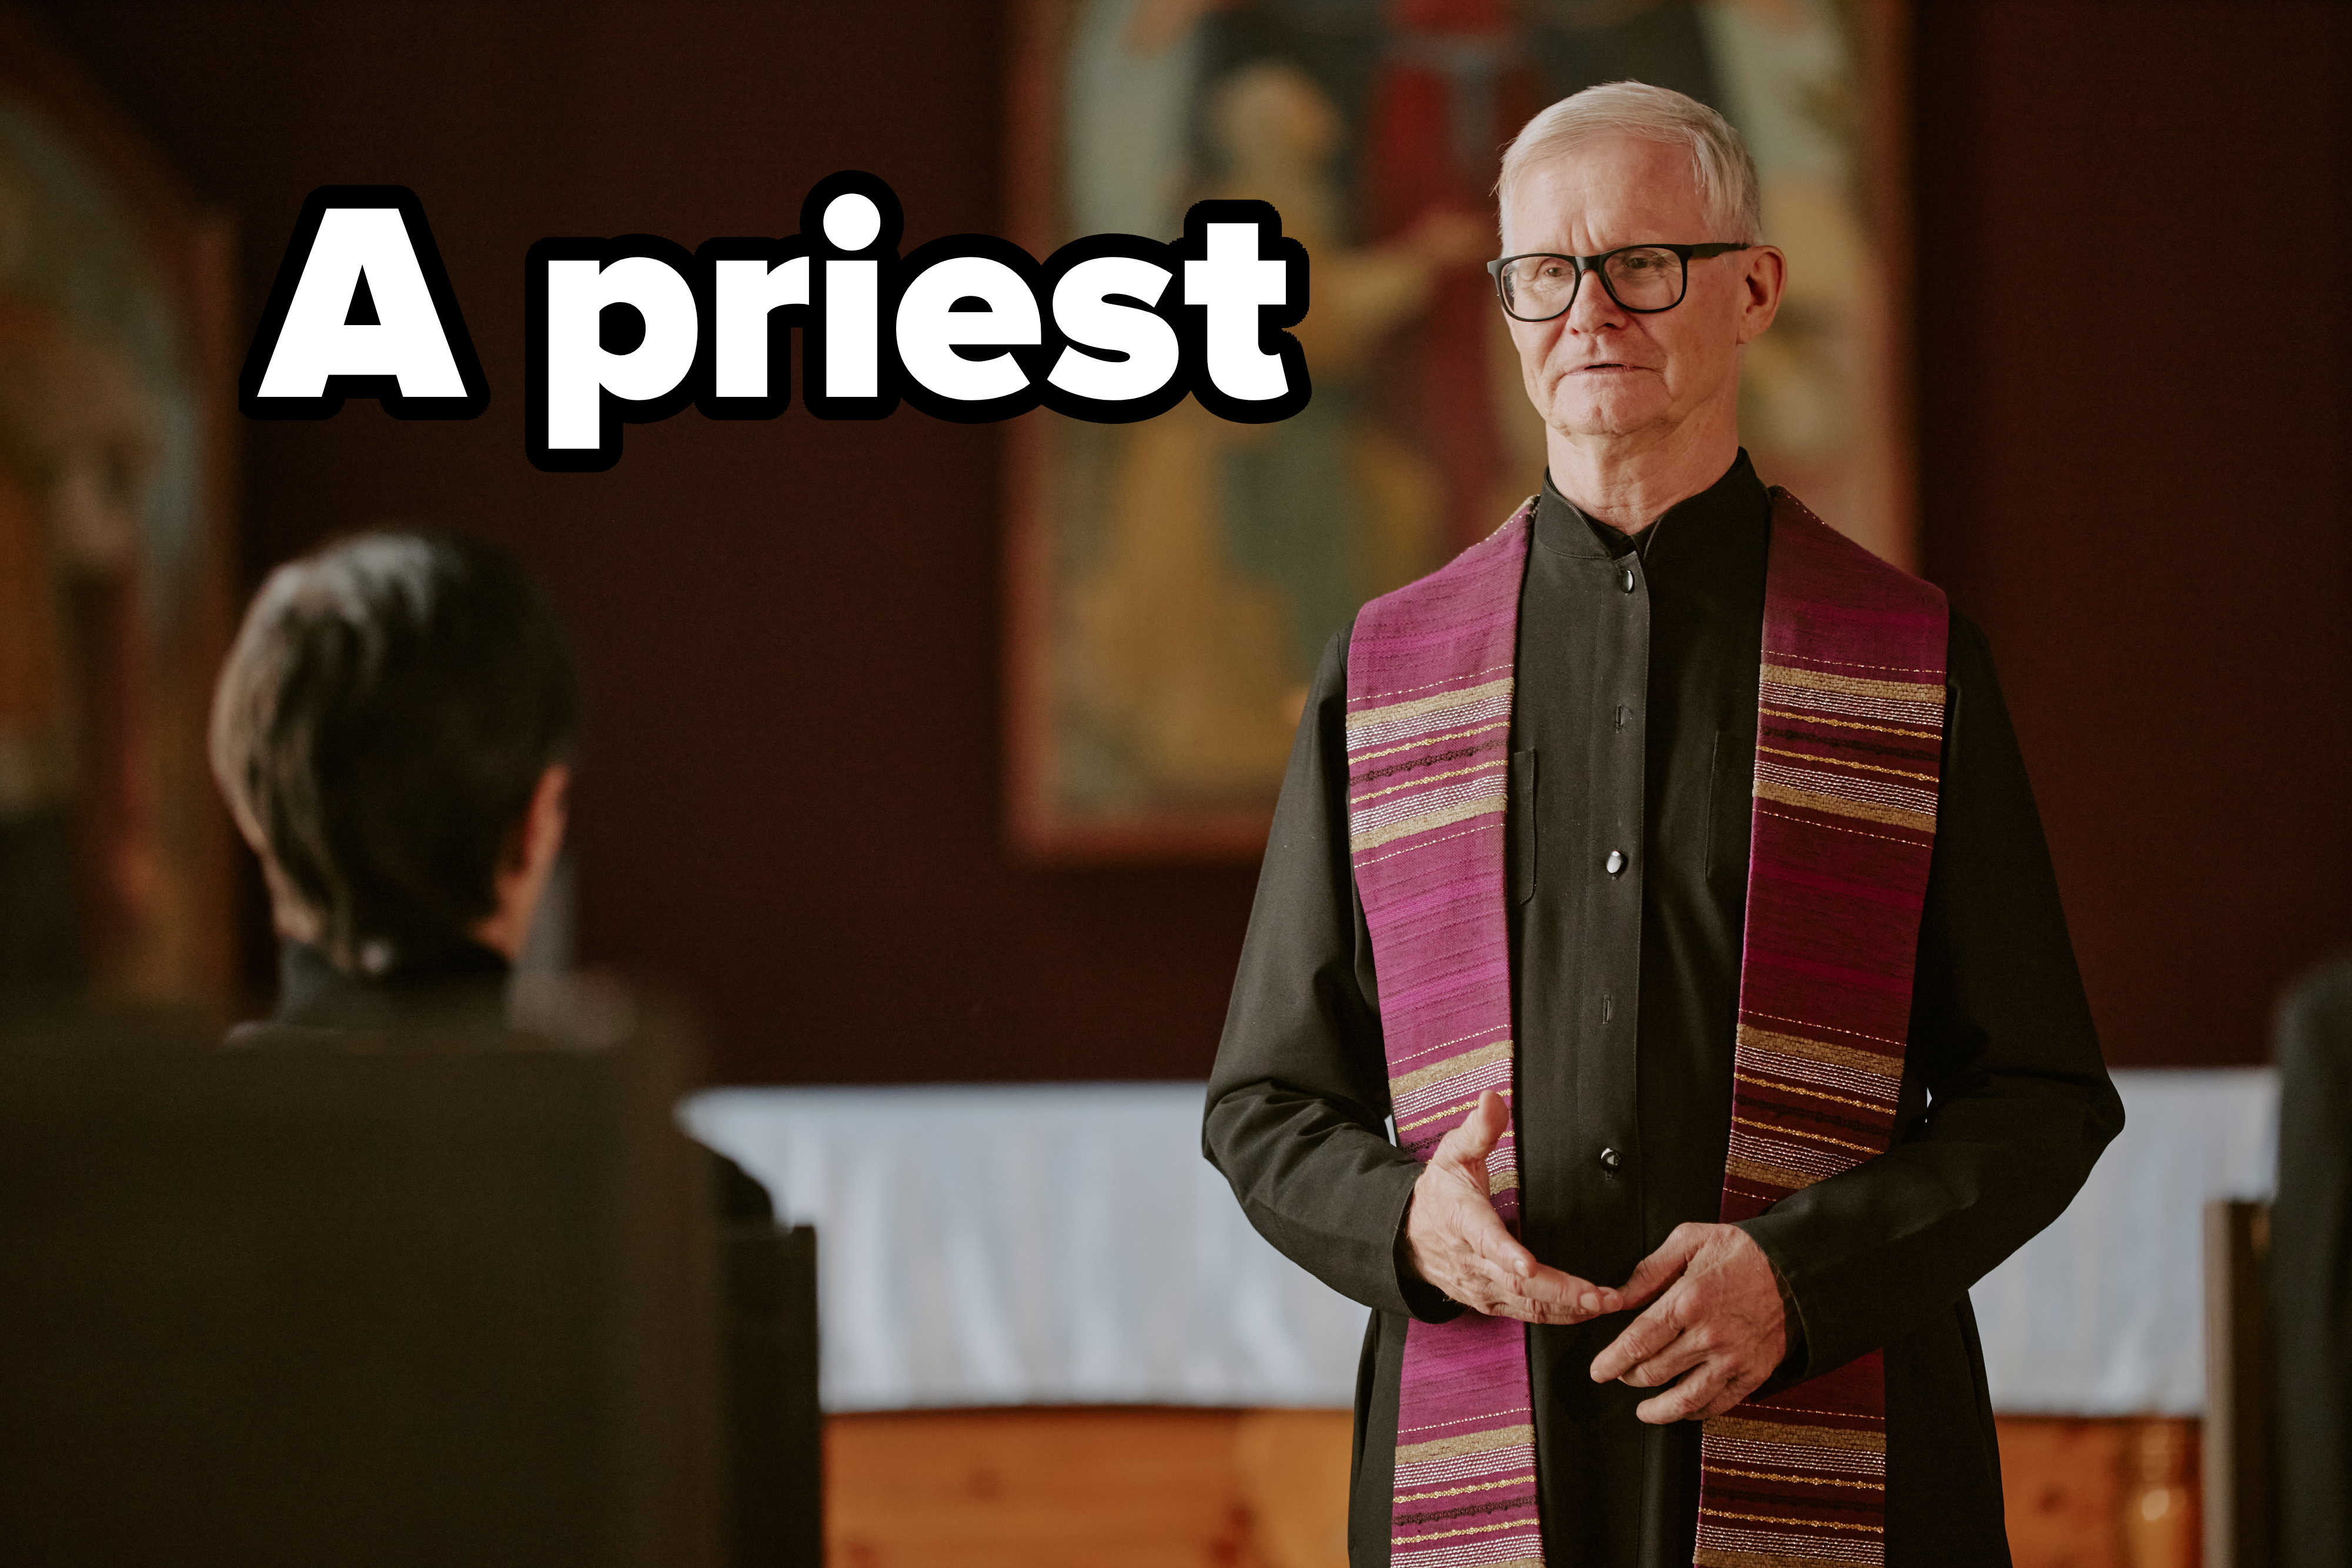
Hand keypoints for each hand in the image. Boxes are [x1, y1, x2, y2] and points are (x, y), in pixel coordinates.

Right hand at [1404, 1092, 1621, 1324]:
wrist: (1408, 1238)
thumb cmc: (1438, 1194)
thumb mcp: (1452, 1154)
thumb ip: (1477, 1129)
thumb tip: (1492, 1098)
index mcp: (1462, 1221)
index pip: (1484, 1239)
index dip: (1506, 1253)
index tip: (1528, 1263)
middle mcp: (1473, 1262)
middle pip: (1518, 1283)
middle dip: (1562, 1291)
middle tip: (1601, 1295)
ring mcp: (1483, 1288)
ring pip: (1528, 1305)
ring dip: (1570, 1308)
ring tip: (1608, 1304)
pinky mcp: (1493, 1303)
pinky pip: (1529, 1314)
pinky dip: (1561, 1316)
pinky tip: (1590, 1311)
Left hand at [1588, 1223, 1790, 1422]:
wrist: (1795, 1269)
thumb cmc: (1741, 1252)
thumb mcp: (1689, 1241)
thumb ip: (1649, 1272)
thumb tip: (1616, 1297)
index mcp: (1687, 1301)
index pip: (1637, 1342)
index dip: (1611, 1361)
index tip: (1597, 1371)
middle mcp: (1709, 1336)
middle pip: (1654, 1372)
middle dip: (1629, 1377)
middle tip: (1620, 1375)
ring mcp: (1733, 1359)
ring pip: (1684, 1399)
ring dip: (1658, 1409)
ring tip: (1643, 1410)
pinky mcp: (1753, 1374)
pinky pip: (1718, 1404)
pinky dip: (1695, 1411)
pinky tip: (1683, 1408)